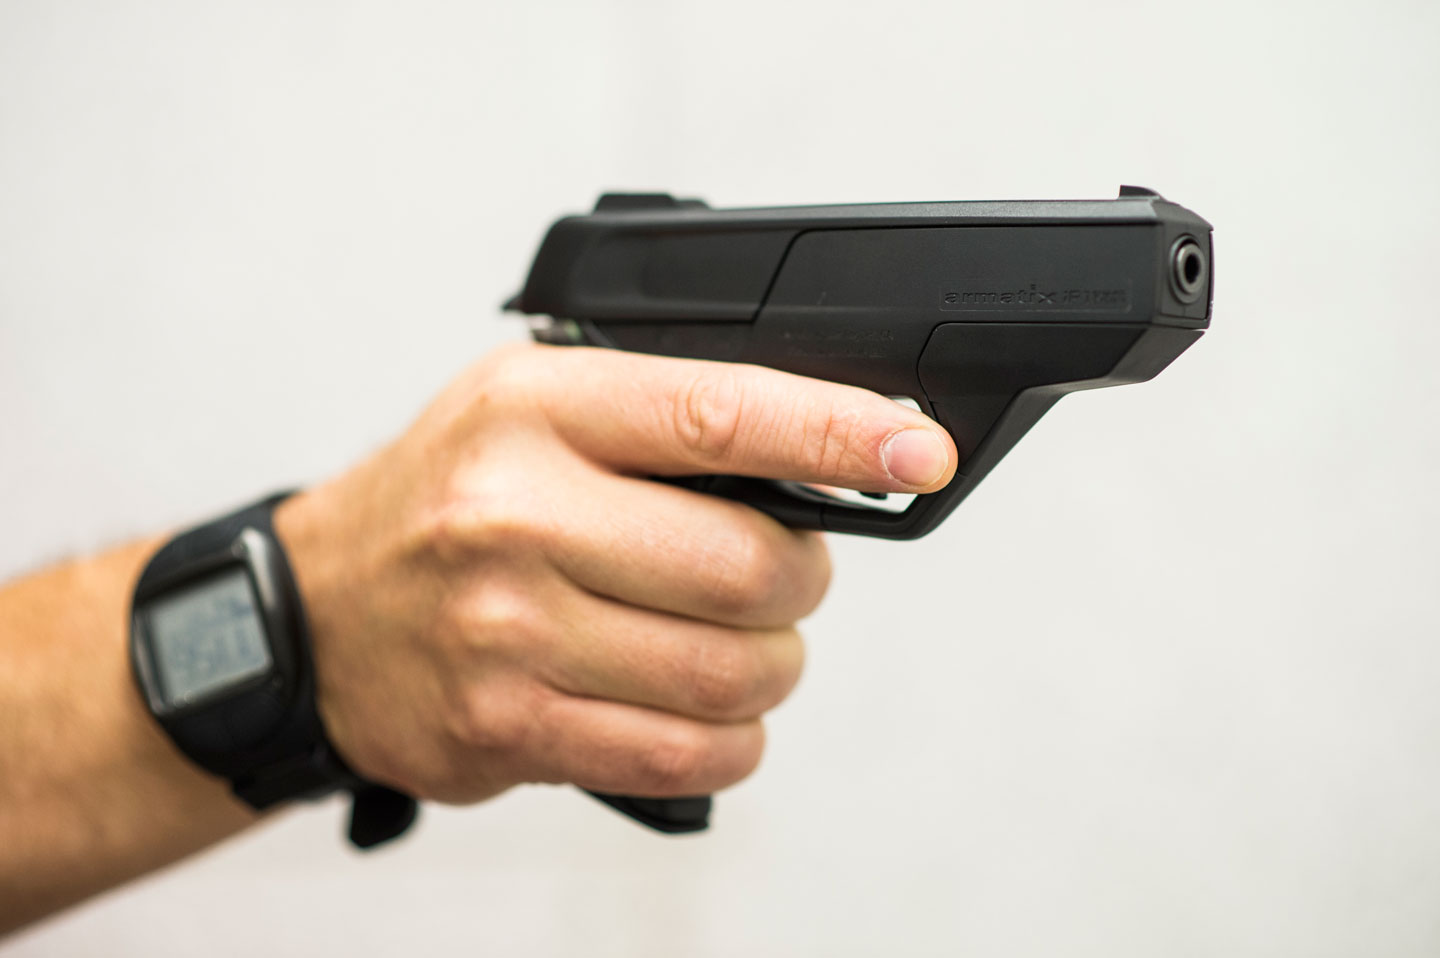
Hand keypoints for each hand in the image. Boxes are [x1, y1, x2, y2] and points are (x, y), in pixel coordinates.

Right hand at [275, 343, 956, 803]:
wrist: (318, 612)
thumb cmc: (444, 501)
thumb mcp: (533, 411)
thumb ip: (665, 423)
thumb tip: (826, 456)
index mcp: (536, 410)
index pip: (720, 414)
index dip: (839, 433)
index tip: (917, 450)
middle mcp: (516, 515)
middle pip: (747, 567)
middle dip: (799, 581)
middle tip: (779, 574)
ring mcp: (507, 630)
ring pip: (728, 672)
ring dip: (770, 667)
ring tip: (734, 645)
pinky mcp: (508, 726)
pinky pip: (681, 754)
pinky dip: (728, 740)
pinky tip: (703, 710)